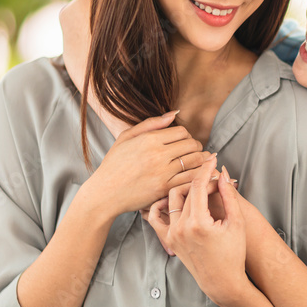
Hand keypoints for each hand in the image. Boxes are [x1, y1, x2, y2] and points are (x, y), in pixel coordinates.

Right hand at [82, 110, 210, 218]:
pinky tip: (200, 174)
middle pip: (191, 144)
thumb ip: (151, 123)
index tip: (183, 141)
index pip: (182, 131)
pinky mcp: (165, 189)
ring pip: (195, 161)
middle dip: (196, 146)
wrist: (105, 193)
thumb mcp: (126, 137)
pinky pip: (190, 179)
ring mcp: (163, 172)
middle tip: (193, 150)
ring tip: (200, 160)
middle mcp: (158, 154)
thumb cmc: (114, 164)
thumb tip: (175, 113)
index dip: (186, 135)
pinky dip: (199, 175)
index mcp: (149, 140)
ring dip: (201, 159)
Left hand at [165, 162, 248, 304]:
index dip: (206, 169)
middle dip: (201, 179)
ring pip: (172, 198)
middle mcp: (181, 228)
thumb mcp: (236, 222)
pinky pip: (157, 217)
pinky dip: (162, 204)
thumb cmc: (233, 254)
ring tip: (200, 188)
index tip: (212, 159)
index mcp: (198, 223)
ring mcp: (172, 234)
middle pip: (187, 190)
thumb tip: (222, 174)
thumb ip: (228, 196)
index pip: (199, 185)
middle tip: (214, 178)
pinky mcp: (168, 240)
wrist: (222, 281)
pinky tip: (174, 198)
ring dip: (185, 189)